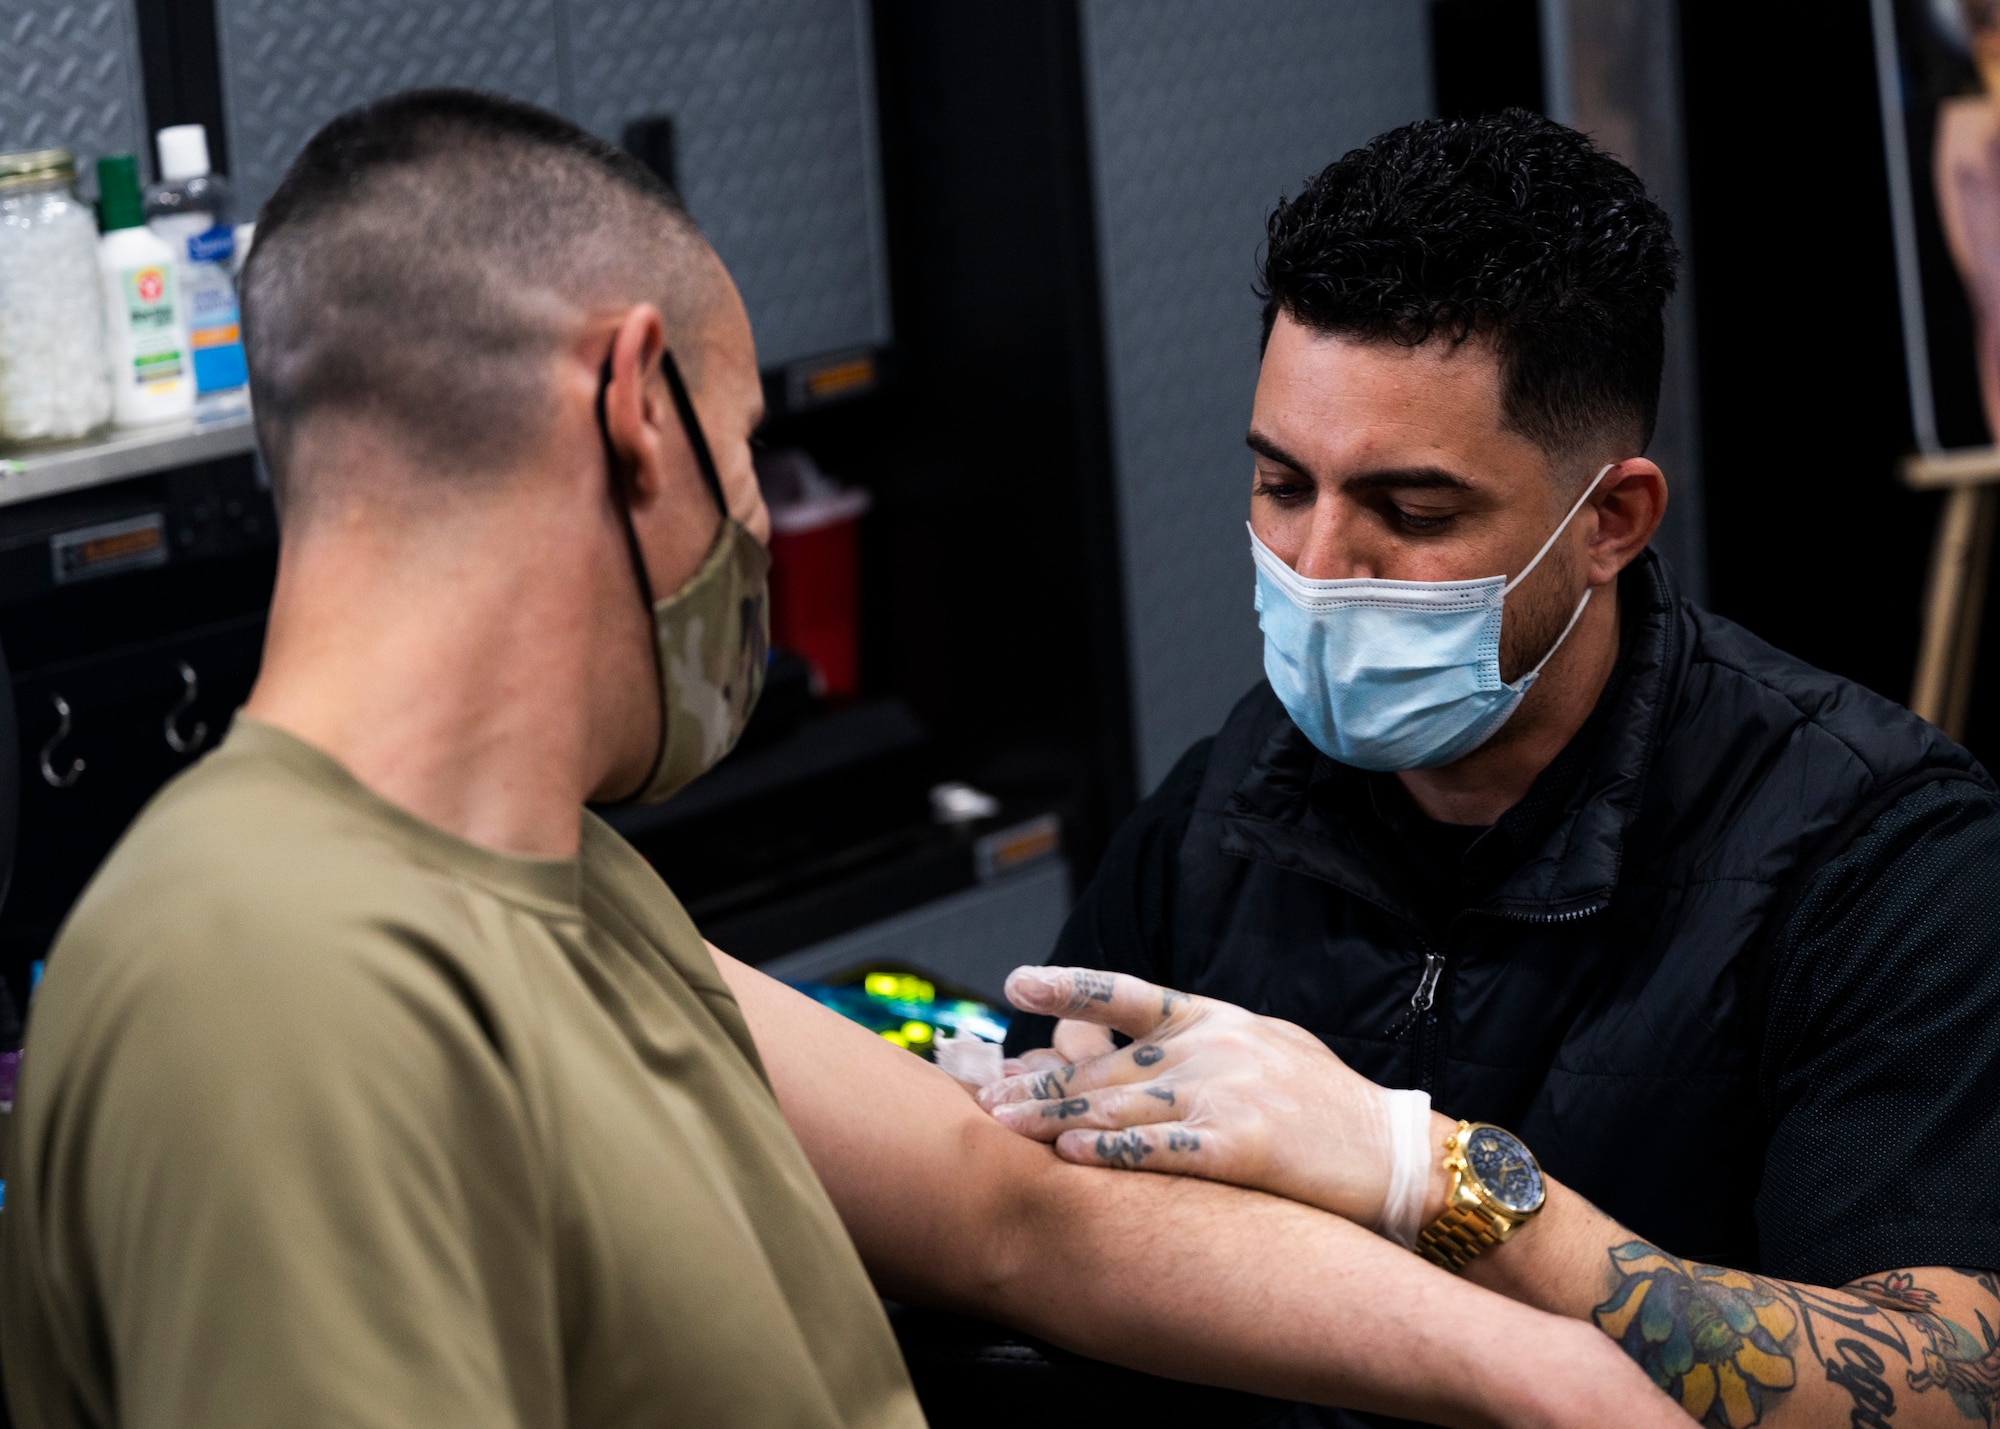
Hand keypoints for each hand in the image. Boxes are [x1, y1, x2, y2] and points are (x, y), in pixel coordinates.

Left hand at [980, 965, 1444, 1229]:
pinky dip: (1113, 1152)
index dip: (1069, 986)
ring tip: (1005, 1124)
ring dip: (1055, 1117)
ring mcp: (1226, 1092)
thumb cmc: (1326, 1106)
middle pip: (1108, 1062)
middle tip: (988, 1093)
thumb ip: (1199, 1042)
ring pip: (1120, 1103)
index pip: (1129, 993)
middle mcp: (1214, 1046)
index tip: (1017, 984)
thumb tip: (1130, 1042)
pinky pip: (1161, 1148)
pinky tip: (1072, 1155)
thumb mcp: (1264, 1047)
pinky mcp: (1239, 1146)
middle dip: (1042, 1080)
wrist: (1395, 1153)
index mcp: (1216, 1017)